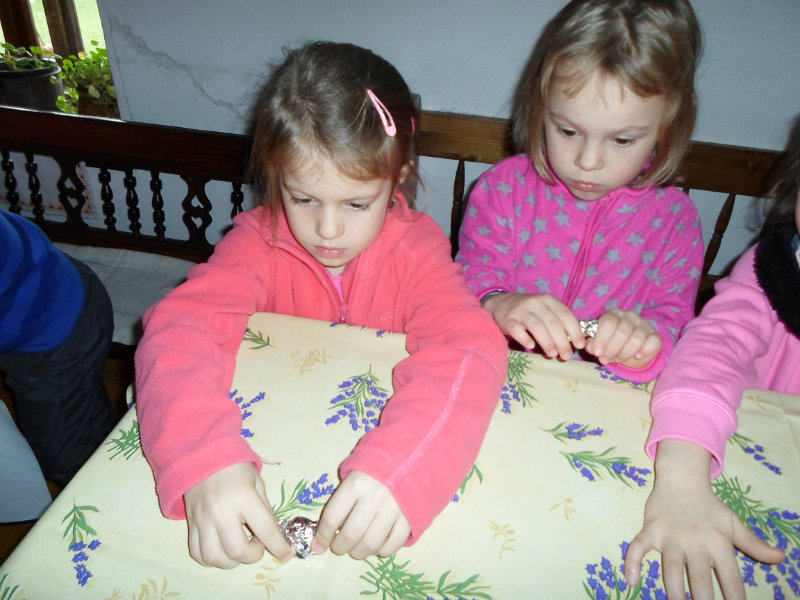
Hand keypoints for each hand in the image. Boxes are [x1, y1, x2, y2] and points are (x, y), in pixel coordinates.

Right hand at [184, 462, 292, 567]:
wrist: (201, 455)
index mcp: (244, 498)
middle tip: (258, 544)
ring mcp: (203, 520)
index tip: (286, 555)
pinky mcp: (190, 524)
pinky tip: (222, 550)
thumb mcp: (257, 483)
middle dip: (253, 556)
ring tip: (239, 548)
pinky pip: (197, 554)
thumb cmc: (234, 467)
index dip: (279, 547)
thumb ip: (265, 510)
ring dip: (232, 561)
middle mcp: (221, 512)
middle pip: (237, 551)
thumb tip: (274, 535)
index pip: (265, 530)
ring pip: (215, 558)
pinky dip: (211, 559)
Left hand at [312, 470, 409, 558]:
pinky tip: (377, 547)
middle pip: (350, 535)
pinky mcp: (410, 518)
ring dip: (359, 553)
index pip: (332, 518)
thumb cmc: (373, 471)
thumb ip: (340, 503)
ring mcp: (394, 508)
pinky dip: (382, 551)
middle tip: (339, 547)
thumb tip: (325, 535)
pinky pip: (393, 544)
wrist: (408, 460)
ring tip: (356, 549)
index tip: (318, 546)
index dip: (322, 536)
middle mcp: (374, 497)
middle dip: (339, 547)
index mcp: (356, 484)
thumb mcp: (353, 478)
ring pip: (370, 544)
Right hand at [482, 293, 583, 359]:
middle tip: (567, 356)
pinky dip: (525, 339)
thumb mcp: (545, 311)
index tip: (580, 345)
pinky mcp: (507, 320)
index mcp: (548, 300)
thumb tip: (575, 343)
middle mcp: (535, 303)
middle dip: (562, 341)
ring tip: (553, 355)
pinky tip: (531, 347)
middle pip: (553, 323)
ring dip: (547, 342)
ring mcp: (520, 311)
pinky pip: (517, 330)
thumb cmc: (528, 312)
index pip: (566, 315)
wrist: (500, 304)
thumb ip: (558, 323)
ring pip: (537, 327)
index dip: (575, 331)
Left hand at [584, 308, 661, 368]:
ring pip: (636, 340)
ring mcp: (644, 324)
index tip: (598, 353)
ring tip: (618, 358)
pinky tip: (637, 356)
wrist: (629, 353)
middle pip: (622, 333)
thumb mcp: (598, 345)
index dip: (602, 339)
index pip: (609, 322)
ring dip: (625, 354)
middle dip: (612, 350)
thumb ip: (591, 345)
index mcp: (613, 314)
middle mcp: (629, 316)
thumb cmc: (610, 345)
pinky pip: (652, 344)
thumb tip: (591, 347)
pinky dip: (644, 353)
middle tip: (606, 359)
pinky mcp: (655, 336)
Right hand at [624, 440, 784, 598]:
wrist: (681, 477)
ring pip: (670, 570)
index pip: (731, 578)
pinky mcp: (650, 530)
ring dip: (674, 592)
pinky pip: (637, 547)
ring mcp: (671, 536)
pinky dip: (632, 562)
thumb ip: (754, 544)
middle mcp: (695, 541)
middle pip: (699, 579)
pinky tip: (632, 580)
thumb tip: (781, 558)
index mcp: (718, 542)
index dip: (735, 598)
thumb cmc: (709, 505)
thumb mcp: (733, 523)